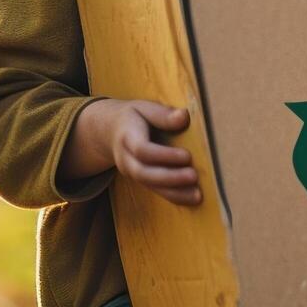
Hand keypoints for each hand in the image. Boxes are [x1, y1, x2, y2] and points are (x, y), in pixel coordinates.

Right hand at [78, 99, 201, 205]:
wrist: (109, 132)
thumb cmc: (132, 117)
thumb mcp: (143, 107)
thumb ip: (162, 113)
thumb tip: (183, 116)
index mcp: (127, 136)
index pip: (142, 150)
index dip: (164, 155)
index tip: (187, 156)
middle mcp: (126, 158)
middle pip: (144, 173)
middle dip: (169, 177)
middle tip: (194, 176)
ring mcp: (131, 171)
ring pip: (150, 185)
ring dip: (174, 192)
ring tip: (197, 195)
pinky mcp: (140, 179)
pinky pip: (155, 190)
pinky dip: (174, 196)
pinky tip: (192, 198)